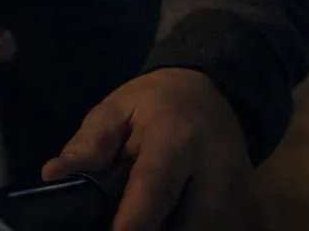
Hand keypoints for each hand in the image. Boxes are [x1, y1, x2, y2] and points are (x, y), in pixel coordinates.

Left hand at [41, 68, 261, 230]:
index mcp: (176, 140)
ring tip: (145, 220)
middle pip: (190, 226)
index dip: (132, 223)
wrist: (212, 92)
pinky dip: (199, 230)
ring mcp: (242, 194)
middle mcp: (217, 171)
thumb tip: (53, 175)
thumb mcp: (114, 110)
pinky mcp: (255, 210)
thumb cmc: (154, 103)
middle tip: (123, 225)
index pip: (155, 190)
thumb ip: (88, 145)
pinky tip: (173, 222)